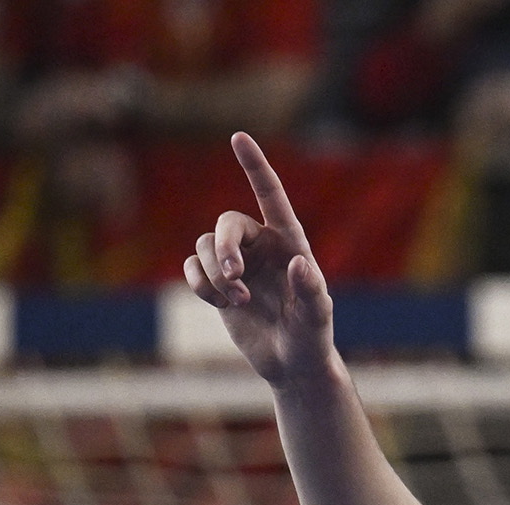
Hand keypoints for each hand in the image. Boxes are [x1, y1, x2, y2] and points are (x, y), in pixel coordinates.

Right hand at [183, 132, 335, 386]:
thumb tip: (300, 264)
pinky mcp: (217, 283)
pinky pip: (191, 267)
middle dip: (224, 249)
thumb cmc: (313, 337)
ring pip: (204, 246)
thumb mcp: (318, 317)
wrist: (292, 363)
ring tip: (238, 301)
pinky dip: (199, 284)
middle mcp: (262, 246)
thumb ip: (312, 291)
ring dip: (213, 274)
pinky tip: (222, 304)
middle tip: (235, 277)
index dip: (255, 166)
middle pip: (227, 224)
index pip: (271, 196)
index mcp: (291, 242)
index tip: (238, 137)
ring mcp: (238, 263)